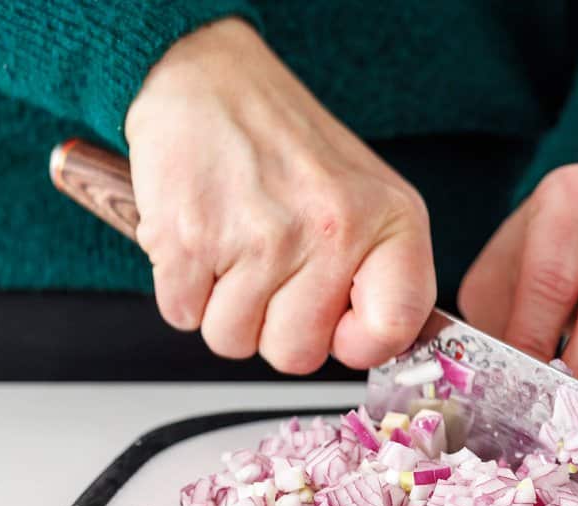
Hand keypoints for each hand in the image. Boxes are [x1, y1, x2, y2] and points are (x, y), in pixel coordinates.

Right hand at [124, 18, 434, 372]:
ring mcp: (262, 238)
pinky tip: (203, 240)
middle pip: (296, 355)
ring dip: (225, 308)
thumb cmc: (287, 145)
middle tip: (272, 275)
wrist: (209, 79)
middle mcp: (333, 231)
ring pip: (233, 341)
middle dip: (275, 328)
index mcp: (390, 222)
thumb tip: (376, 348)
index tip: (339, 325)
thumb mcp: (369, 199)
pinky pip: (182, 316)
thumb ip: (381, 275)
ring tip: (236, 249)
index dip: (358, 342)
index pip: (394, 330)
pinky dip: (183, 289)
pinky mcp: (192, 239)